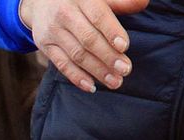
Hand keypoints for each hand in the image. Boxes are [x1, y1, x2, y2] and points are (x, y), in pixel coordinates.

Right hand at [18, 0, 148, 92]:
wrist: (40, 2)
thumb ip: (120, 1)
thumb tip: (143, 3)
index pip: (98, 16)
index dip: (111, 32)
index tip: (124, 47)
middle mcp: (65, 14)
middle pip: (88, 39)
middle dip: (108, 56)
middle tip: (125, 70)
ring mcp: (53, 32)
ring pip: (76, 54)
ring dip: (97, 70)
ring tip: (115, 82)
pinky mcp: (45, 46)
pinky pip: (61, 64)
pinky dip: (76, 77)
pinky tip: (91, 86)